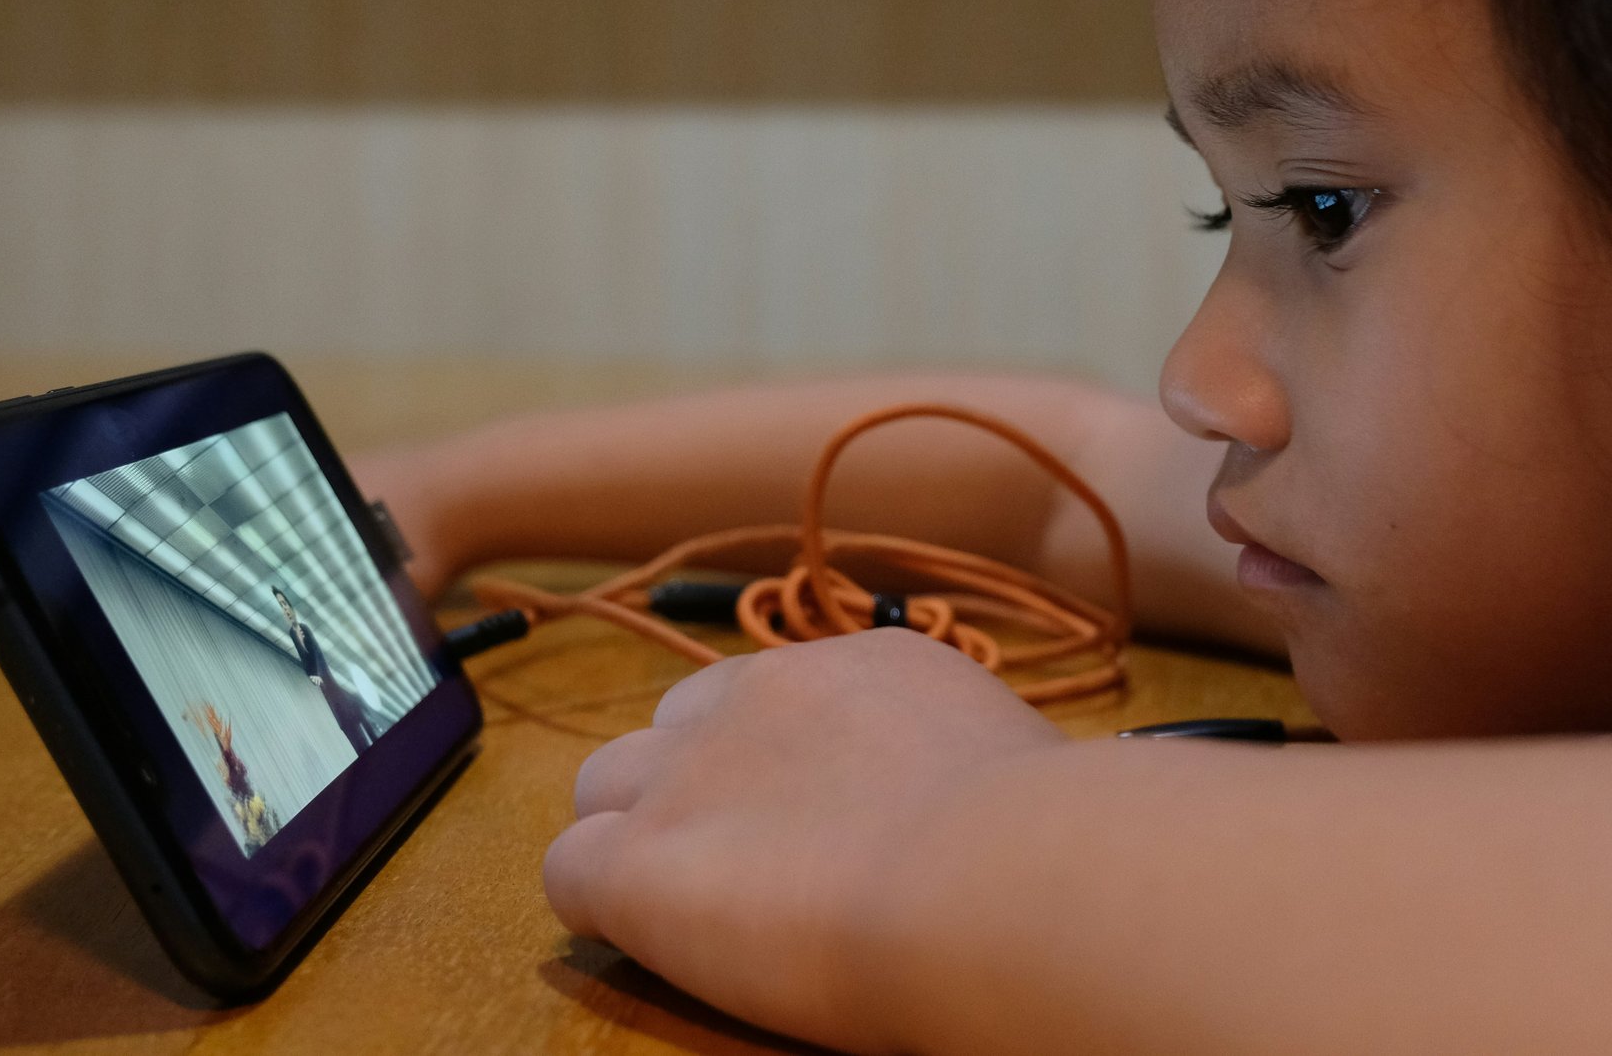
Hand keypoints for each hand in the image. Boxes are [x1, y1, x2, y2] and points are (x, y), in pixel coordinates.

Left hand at [543, 628, 1065, 1051]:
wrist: (997, 876)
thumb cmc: (1044, 840)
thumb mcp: (1008, 761)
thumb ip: (955, 764)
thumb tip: (972, 803)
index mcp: (856, 666)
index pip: (764, 697)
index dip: (765, 765)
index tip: (803, 821)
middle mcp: (759, 695)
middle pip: (669, 731)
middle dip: (687, 791)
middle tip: (742, 873)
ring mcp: (689, 773)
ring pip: (602, 790)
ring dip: (632, 841)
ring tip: (690, 915)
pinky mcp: (638, 861)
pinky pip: (567, 873)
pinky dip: (600, 910)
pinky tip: (656, 945)